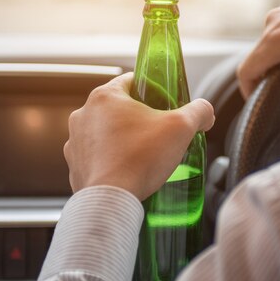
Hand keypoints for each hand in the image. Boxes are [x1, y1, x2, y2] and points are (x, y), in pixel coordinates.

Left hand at [64, 73, 214, 199]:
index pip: (132, 80)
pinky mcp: (74, 164)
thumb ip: (199, 111)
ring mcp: (75, 140)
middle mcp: (83, 114)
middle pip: (119, 107)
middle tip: (159, 131)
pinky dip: (110, 160)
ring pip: (105, 132)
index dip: (152, 88)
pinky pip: (96, 156)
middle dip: (139, 117)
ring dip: (123, 138)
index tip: (165, 102)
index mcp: (105, 96)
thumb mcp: (181, 127)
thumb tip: (205, 111)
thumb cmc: (142, 158)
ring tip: (144, 154)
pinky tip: (127, 170)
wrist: (112, 200)